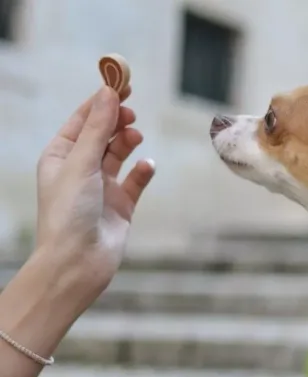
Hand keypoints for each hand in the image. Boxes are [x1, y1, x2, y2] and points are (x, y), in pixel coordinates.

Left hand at [34, 85, 154, 302]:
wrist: (78, 261)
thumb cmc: (69, 213)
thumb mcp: (81, 163)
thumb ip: (99, 128)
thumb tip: (109, 93)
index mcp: (60, 157)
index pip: (82, 121)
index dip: (100, 102)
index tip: (121, 85)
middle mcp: (80, 170)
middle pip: (102, 134)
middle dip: (116, 121)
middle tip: (132, 111)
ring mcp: (102, 188)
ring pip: (119, 155)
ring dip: (128, 143)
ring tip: (135, 137)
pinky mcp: (122, 206)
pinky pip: (136, 182)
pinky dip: (143, 172)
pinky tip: (148, 166)